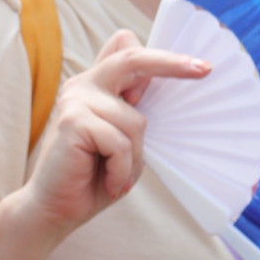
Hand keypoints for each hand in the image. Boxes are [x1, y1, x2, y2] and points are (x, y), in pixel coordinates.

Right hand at [15, 30, 209, 241]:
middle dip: (170, 63)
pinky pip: (120, 143)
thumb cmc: (93, 177)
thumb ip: (132, 112)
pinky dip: (121, 169)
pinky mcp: (73, 121)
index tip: (198, 65)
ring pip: (135, 121)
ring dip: (134, 158)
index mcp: (96, 87)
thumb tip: (154, 82)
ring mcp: (75, 100)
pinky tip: (110, 183)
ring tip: (118, 176)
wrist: (55, 208)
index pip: (124, 52)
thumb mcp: (122, 141)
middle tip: (203, 70)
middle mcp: (83, 86)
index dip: (159, 53)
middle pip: (132, 60)